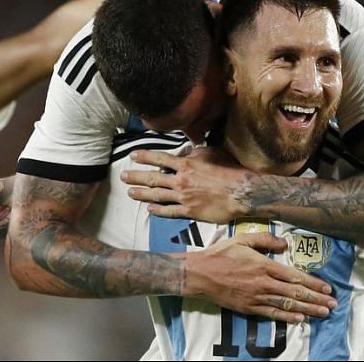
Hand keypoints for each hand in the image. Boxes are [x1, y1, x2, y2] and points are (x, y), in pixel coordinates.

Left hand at [123, 147, 252, 222]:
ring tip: (130, 193)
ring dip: (142, 194)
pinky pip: (169, 211)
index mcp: (186, 164)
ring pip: (157, 196)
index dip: (145, 157)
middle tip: (123, 177)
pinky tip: (150, 210)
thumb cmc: (229, 170)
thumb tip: (186, 151)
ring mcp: (183, 197)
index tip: (133, 156)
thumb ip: (196, 153)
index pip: (160, 158)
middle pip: (153, 178)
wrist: (240, 192)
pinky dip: (158, 211)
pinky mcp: (189, 211)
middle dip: (136, 177)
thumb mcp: (212, 153)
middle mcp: (181, 180)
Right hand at [182, 232, 336, 322]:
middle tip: (332, 304)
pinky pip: (272, 313)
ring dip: (307, 309)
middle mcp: (263, 283)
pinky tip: (299, 318)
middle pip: (295, 292)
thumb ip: (265, 239)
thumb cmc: (221, 254)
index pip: (294, 276)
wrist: (199, 274)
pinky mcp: (248, 308)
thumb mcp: (243, 239)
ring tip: (322, 313)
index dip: (313, 283)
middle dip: (316, 299)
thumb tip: (284, 243)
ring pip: (287, 304)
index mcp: (264, 265)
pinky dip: (287, 316)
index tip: (327, 288)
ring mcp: (256, 297)